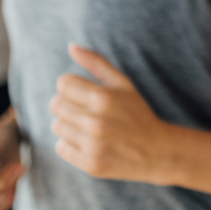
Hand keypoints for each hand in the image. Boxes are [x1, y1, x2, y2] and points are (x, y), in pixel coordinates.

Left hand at [49, 44, 173, 182]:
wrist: (155, 149)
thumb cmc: (137, 112)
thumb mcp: (123, 83)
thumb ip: (96, 62)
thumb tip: (72, 46)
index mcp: (103, 98)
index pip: (62, 84)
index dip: (71, 85)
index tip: (82, 90)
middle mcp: (95, 122)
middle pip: (55, 105)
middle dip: (67, 103)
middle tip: (85, 108)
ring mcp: (91, 145)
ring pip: (56, 126)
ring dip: (69, 123)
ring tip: (89, 125)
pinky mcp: (89, 163)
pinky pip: (61, 147)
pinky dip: (71, 143)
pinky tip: (88, 140)